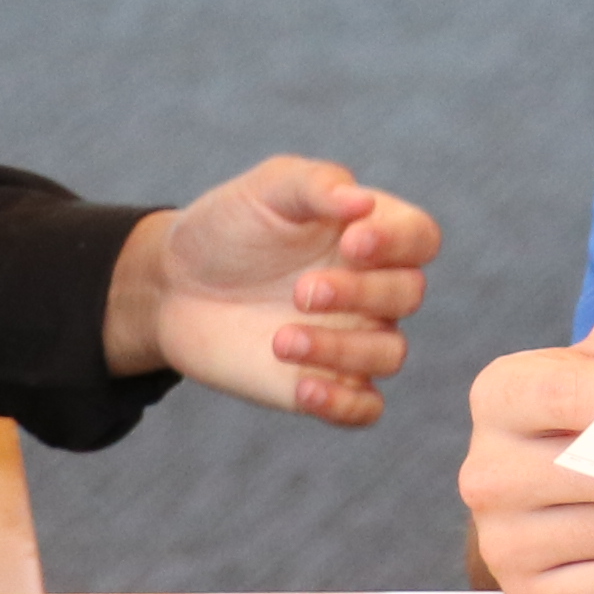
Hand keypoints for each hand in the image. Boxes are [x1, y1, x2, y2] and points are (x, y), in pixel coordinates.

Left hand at [108, 157, 443, 421]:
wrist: (173, 285)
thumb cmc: (228, 227)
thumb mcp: (267, 189)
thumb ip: (317, 185)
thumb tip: (364, 203)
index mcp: (370, 233)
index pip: (420, 237)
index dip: (399, 243)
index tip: (352, 242)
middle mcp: (372, 287)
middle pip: (408, 294)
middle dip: (361, 293)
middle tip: (300, 291)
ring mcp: (353, 338)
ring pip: (389, 354)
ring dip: (343, 350)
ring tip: (281, 340)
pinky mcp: (326, 383)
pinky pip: (365, 408)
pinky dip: (345, 404)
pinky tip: (304, 389)